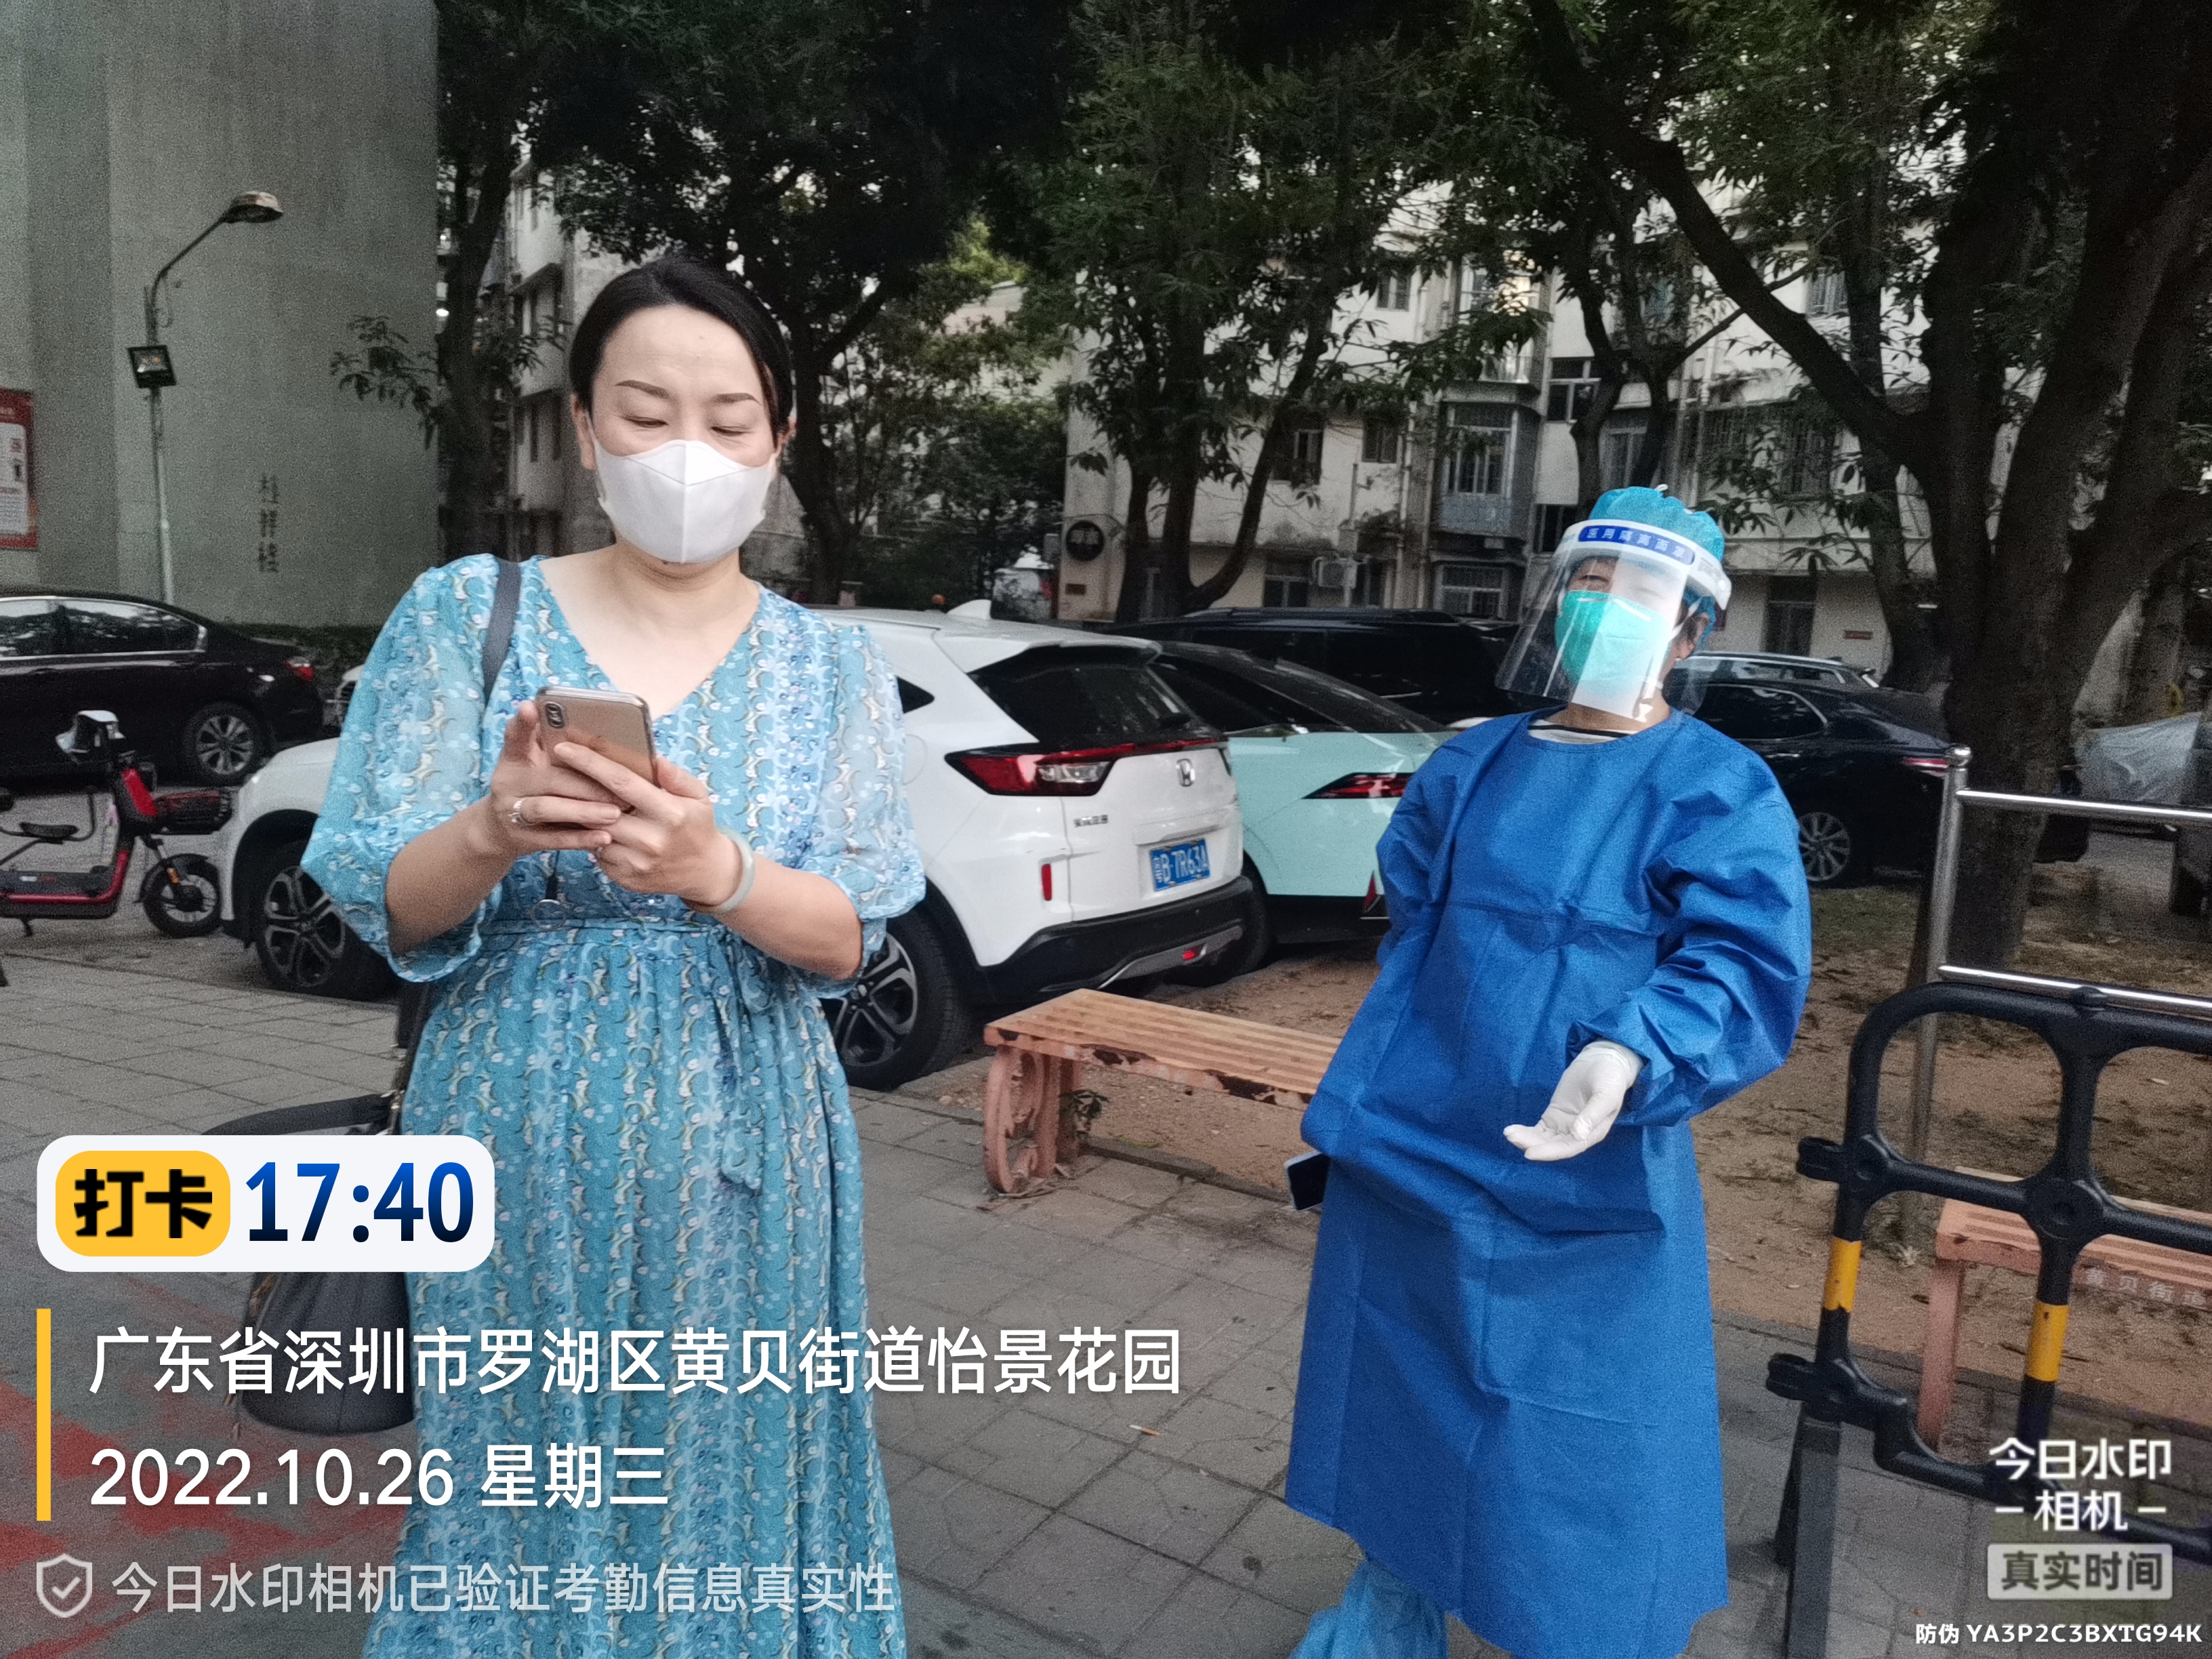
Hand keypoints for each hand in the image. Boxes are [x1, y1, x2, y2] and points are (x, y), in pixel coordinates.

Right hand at [476, 703, 622, 862]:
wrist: (497, 831)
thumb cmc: (531, 789)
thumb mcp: (533, 765)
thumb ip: (551, 747)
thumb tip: (593, 726)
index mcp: (514, 760)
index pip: (515, 738)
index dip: (522, 723)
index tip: (530, 707)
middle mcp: (508, 783)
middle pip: (546, 778)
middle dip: (583, 784)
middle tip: (618, 790)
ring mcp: (512, 812)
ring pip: (547, 809)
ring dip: (583, 811)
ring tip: (614, 814)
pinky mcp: (522, 839)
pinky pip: (553, 839)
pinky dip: (579, 839)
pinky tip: (604, 838)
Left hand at [553, 741, 741, 905]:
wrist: (704, 872)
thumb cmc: (697, 827)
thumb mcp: (699, 797)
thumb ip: (676, 777)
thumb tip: (654, 759)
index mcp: (669, 813)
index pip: (621, 782)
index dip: (589, 763)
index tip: (563, 749)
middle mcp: (651, 839)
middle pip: (597, 809)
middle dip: (573, 790)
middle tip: (554, 773)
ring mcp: (637, 862)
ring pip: (592, 833)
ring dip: (580, 816)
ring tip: (573, 800)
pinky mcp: (625, 878)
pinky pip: (597, 854)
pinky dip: (593, 839)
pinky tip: (596, 829)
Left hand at [1503, 1041, 1643, 1161]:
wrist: (1603, 1061)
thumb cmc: (1610, 1079)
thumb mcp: (1605, 1095)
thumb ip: (1592, 1115)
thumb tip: (1578, 1135)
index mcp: (1593, 1133)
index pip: (1569, 1148)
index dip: (1549, 1152)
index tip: (1528, 1152)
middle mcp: (1577, 1135)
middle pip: (1552, 1145)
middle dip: (1532, 1143)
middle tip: (1511, 1136)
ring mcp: (1564, 1126)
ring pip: (1543, 1139)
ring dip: (1526, 1138)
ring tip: (1508, 1132)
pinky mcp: (1554, 1116)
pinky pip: (1538, 1130)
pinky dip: (1526, 1131)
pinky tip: (1512, 1130)